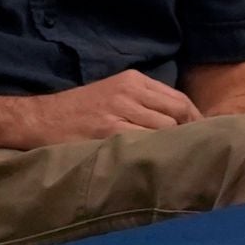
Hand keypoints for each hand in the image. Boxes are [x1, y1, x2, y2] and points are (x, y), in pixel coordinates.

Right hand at [13, 69, 200, 147]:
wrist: (40, 119)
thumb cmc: (79, 112)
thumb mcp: (113, 95)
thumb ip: (144, 103)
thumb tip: (183, 125)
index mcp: (132, 80)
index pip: (180, 100)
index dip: (197, 122)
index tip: (203, 140)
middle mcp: (128, 91)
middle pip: (178, 114)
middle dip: (189, 135)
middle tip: (194, 155)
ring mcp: (119, 111)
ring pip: (165, 129)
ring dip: (174, 147)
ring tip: (177, 162)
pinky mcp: (109, 130)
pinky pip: (146, 142)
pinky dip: (155, 154)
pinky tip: (156, 164)